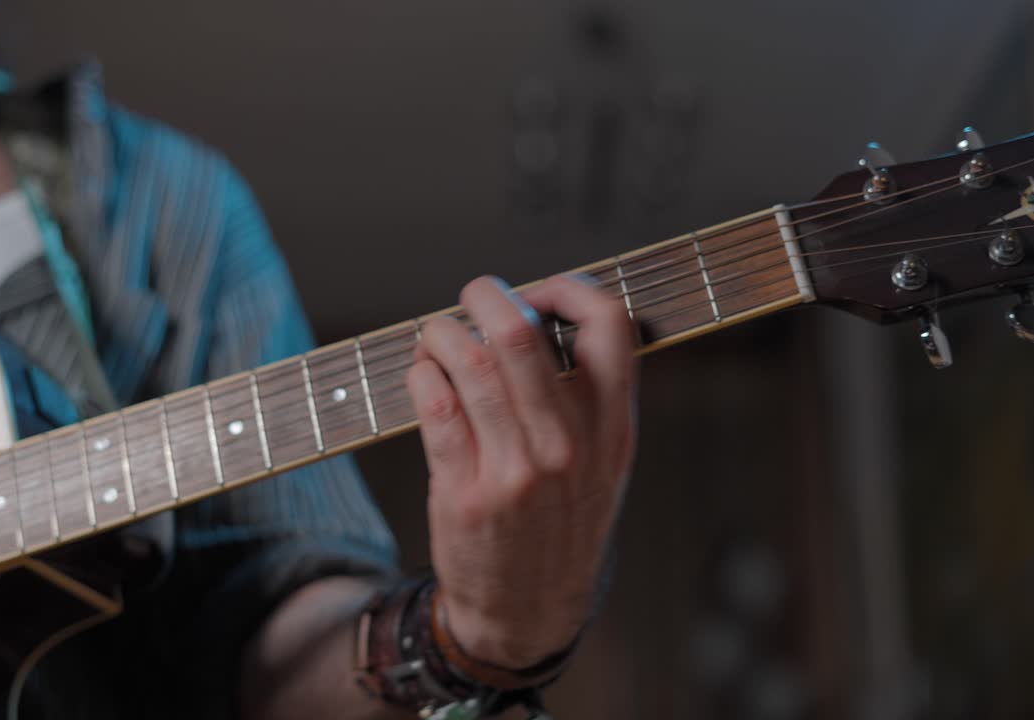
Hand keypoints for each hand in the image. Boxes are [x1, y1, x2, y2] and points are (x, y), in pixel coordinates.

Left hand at [406, 274, 638, 668]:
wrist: (529, 608)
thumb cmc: (562, 521)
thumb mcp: (604, 460)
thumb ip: (590, 393)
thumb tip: (542, 312)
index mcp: (612, 427)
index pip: (611, 325)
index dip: (570, 288)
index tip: (539, 294)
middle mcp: (568, 445)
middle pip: (520, 334)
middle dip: (485, 296)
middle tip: (473, 297)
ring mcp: (515, 470)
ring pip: (467, 363)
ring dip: (441, 333)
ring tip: (437, 336)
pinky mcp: (465, 492)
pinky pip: (434, 406)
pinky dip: (420, 374)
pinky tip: (423, 373)